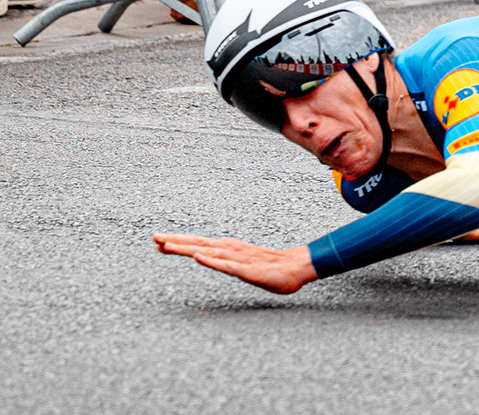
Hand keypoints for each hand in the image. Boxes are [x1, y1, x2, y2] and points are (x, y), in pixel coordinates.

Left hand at [153, 232, 317, 294]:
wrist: (296, 268)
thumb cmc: (270, 269)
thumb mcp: (242, 266)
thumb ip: (226, 263)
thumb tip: (214, 260)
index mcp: (228, 249)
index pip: (199, 243)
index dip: (178, 242)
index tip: (158, 242)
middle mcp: (230, 249)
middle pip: (198, 243)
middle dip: (174, 241)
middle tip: (153, 238)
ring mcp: (237, 258)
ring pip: (207, 251)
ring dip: (186, 248)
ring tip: (166, 245)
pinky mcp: (246, 269)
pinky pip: (225, 265)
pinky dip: (210, 261)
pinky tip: (198, 257)